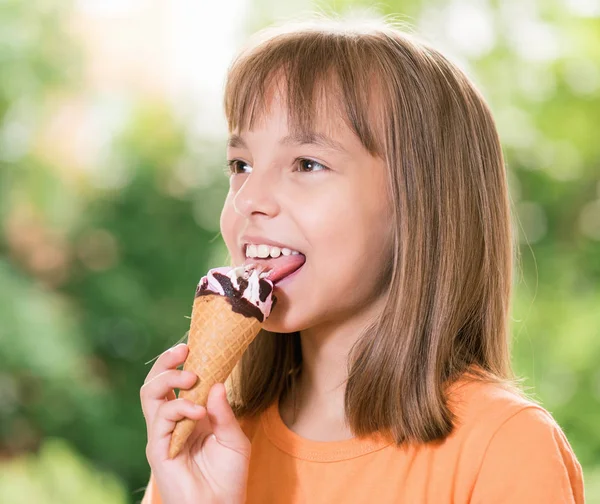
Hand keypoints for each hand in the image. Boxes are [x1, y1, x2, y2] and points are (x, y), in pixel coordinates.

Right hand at [141, 343, 250, 503]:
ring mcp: (163, 435)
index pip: (178, 382)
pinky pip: (160, 419)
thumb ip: (224, 412)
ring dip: (169, 378)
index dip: (183, 363)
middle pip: (156, 382)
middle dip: (167, 362)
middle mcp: (173, 422)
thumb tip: (215, 383)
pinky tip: (199, 412)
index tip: (195, 344)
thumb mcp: (234, 438)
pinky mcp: (158, 449)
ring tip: (193, 378)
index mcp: (190, 416)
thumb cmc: (229, 477)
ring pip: (150, 394)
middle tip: (185, 349)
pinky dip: (180, 408)